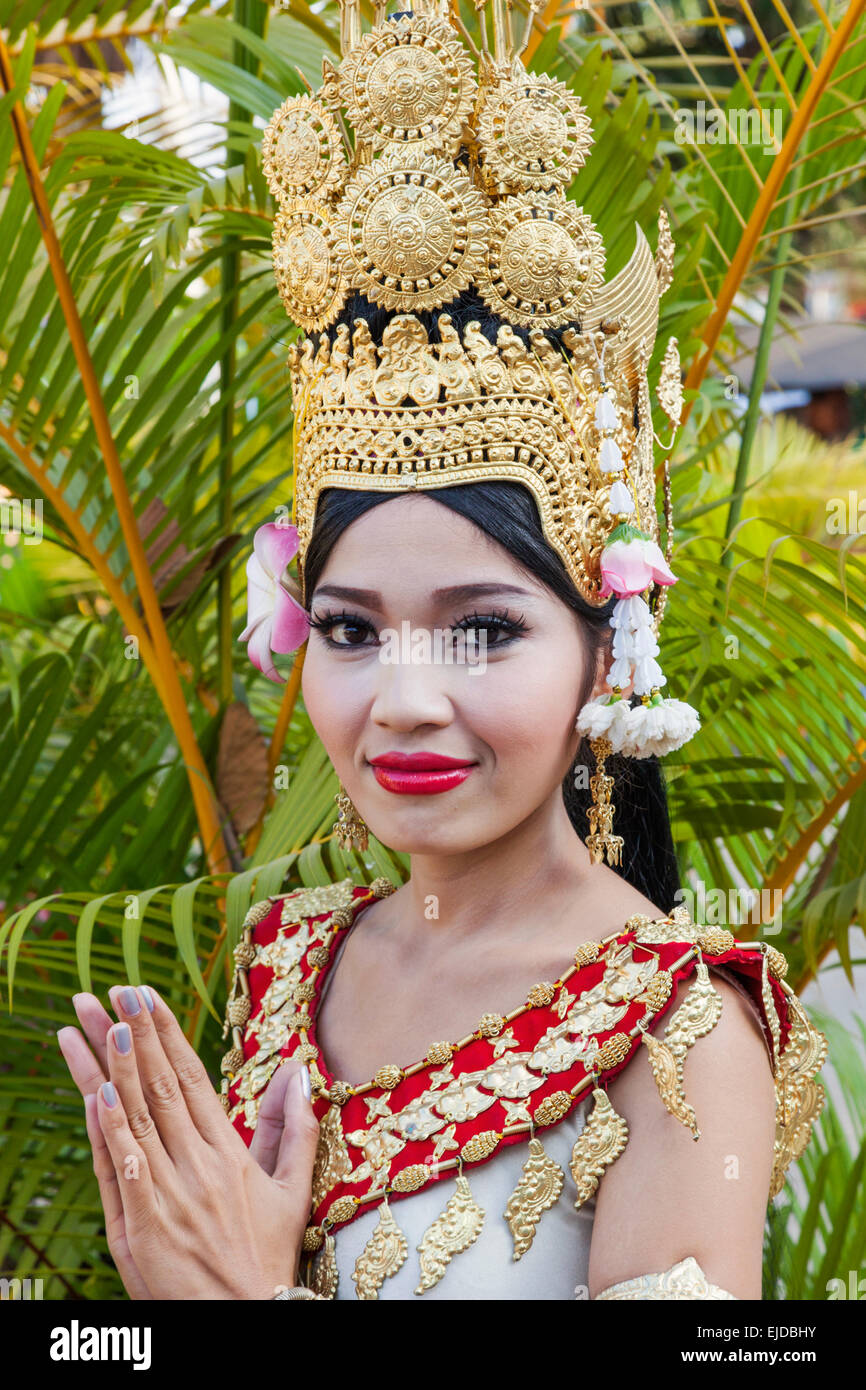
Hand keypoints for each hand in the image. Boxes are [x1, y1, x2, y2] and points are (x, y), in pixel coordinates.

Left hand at [57, 984, 318, 1299]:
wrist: (245, 1323)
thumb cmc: (267, 1257)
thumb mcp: (293, 1191)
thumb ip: (295, 1129)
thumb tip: (300, 1072)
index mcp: (228, 1152)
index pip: (189, 1077)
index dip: (165, 1032)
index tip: (145, 994)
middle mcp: (195, 1166)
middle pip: (156, 1086)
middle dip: (131, 1033)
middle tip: (109, 992)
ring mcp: (165, 1196)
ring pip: (133, 1118)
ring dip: (108, 1066)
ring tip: (88, 1024)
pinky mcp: (139, 1229)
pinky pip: (119, 1169)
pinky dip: (106, 1129)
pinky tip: (94, 1093)